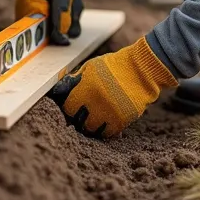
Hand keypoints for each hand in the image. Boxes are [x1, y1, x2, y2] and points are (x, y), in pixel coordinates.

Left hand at [47, 36, 177, 137]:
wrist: (141, 70)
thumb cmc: (114, 66)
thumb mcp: (91, 67)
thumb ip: (75, 80)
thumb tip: (58, 91)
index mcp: (86, 86)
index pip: (68, 107)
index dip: (70, 107)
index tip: (74, 106)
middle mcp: (95, 100)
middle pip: (78, 120)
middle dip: (79, 117)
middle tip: (85, 113)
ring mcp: (109, 112)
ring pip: (91, 129)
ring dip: (91, 125)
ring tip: (96, 117)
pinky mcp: (121, 120)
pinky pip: (107, 133)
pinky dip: (105, 129)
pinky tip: (107, 121)